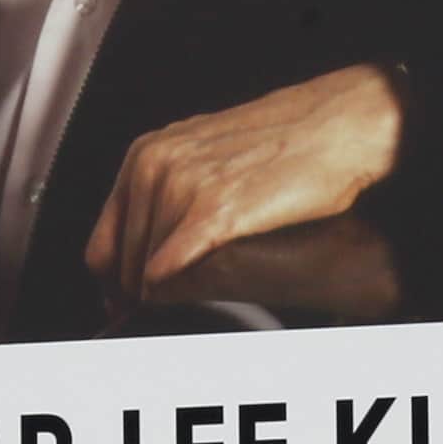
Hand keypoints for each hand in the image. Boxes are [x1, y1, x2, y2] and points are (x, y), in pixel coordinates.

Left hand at [84, 65, 403, 300]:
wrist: (340, 125)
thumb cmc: (288, 141)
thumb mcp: (209, 157)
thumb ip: (171, 192)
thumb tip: (153, 238)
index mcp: (147, 154)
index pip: (102, 241)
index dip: (112, 282)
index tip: (124, 305)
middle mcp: (154, 165)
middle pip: (121, 262)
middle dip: (134, 296)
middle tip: (150, 318)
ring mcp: (180, 185)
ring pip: (144, 269)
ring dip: (158, 298)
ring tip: (179, 310)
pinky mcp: (212, 209)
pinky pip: (169, 267)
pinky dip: (171, 291)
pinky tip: (185, 301)